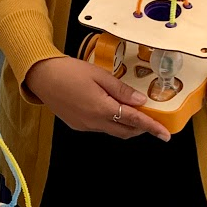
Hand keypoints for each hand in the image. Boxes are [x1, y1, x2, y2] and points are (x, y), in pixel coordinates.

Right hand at [24, 56, 170, 140]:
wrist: (41, 76)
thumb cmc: (68, 71)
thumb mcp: (99, 75)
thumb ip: (121, 90)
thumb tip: (140, 101)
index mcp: (102, 109)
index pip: (134, 121)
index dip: (152, 127)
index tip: (165, 134)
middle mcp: (94, 122)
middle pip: (125, 131)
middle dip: (141, 128)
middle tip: (151, 120)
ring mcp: (85, 126)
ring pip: (113, 131)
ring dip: (126, 125)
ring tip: (132, 111)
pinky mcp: (77, 125)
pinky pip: (100, 127)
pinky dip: (111, 122)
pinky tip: (111, 109)